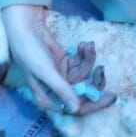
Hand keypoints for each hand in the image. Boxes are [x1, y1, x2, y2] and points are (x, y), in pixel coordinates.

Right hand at [0, 4, 115, 115]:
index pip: (75, 108)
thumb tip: (76, 109)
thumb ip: (62, 89)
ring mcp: (63, 76)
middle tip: (101, 69)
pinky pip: (81, 62)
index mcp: (49, 98)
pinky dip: (85, 53)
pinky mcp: (66, 63)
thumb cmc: (29, 52)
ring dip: (89, 60)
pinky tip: (83, 44)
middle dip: (94, 80)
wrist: (25, 27)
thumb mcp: (45, 72)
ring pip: (85, 74)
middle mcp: (57, 90)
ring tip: (87, 46)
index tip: (110, 97)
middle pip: (84, 92)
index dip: (93, 104)